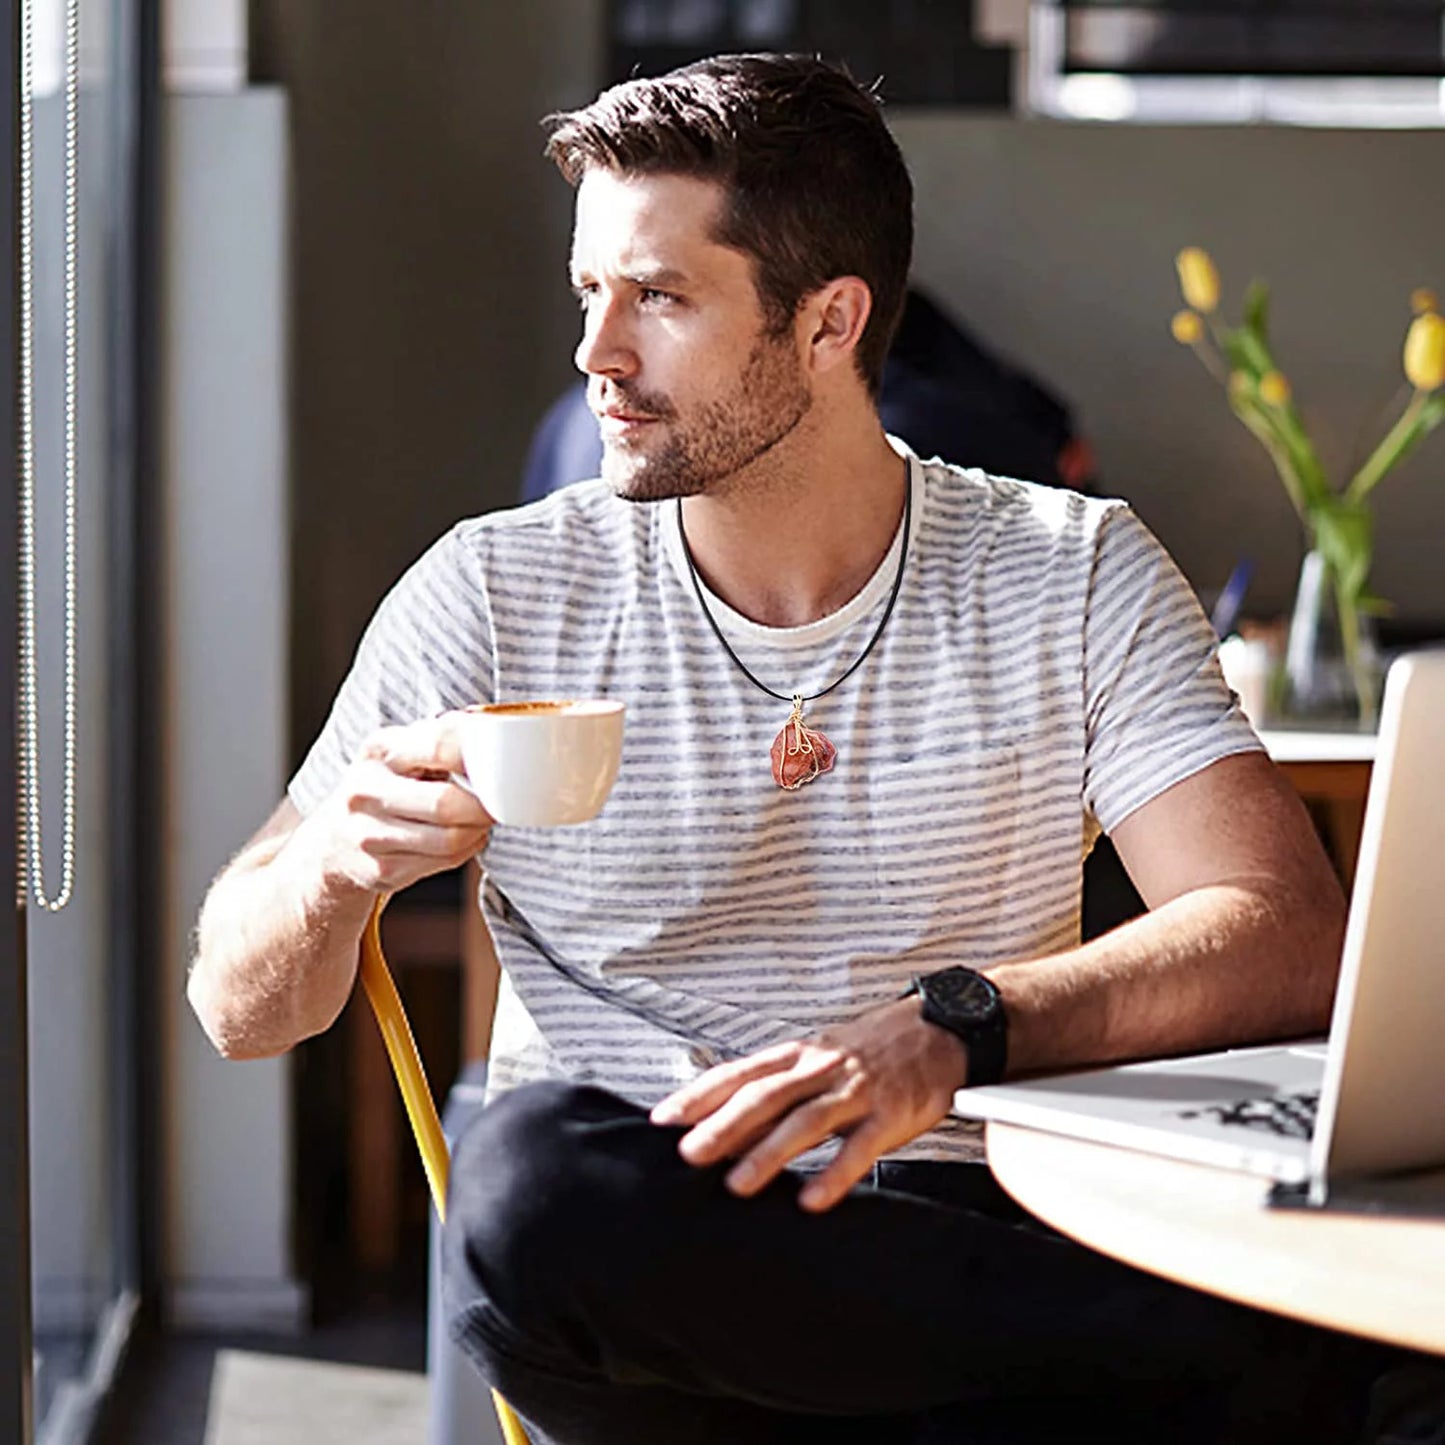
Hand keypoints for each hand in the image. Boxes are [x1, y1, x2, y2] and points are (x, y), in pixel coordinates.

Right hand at [290, 713, 493, 897]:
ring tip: (479, 819)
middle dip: (484, 806)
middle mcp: (365, 791)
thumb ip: (442, 738)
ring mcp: (369, 835)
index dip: (479, 756)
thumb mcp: (401, 752)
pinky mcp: (382, 871)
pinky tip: (463, 837)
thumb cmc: (385, 787)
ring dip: (478, 830)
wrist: (334, 843)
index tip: (501, 764)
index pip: (439, 744)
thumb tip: (489, 728)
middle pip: (446, 804)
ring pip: (451, 839)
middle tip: (498, 801)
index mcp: (377, 751)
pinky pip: (446, 861)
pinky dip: (467, 849)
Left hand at [650, 998, 967, 1211]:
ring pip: (805, 1121)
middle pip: (764, 1096)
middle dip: (722, 1126)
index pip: (739, 1073)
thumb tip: (724, 1122)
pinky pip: (859, 1147)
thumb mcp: (818, 1056)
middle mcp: (821, 1067)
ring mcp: (856, 1090)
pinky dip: (834, 1174)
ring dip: (769, 1153)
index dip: (699, 1095)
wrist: (940, 1029)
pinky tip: (812, 1200)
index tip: (663, 1120)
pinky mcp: (891, 1114)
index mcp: (798, 1054)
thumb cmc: (871, 1048)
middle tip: (688, 1156)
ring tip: (738, 1184)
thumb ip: (777, 1085)